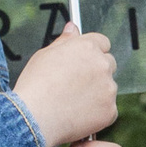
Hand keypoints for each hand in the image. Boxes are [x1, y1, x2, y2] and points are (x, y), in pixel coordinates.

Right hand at [13, 22, 118, 146]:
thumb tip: (72, 28)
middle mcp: (102, 65)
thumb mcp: (44, 55)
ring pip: (108, 88)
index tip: (84, 61)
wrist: (35, 118)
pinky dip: (97, 113)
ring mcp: (109, 88)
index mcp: (87, 47)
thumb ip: (64, 40)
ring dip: (97, 92)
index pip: (102, 42)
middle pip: (109, 64)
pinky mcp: (110, 110)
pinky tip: (78, 115)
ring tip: (72, 102)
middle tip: (76, 84)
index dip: (92, 51)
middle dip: (97, 72)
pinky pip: (108, 109)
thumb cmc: (35, 86)